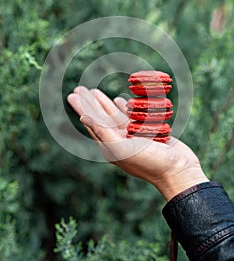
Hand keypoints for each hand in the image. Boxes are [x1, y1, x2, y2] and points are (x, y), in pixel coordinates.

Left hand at [67, 87, 208, 200]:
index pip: (92, 122)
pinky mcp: (146, 133)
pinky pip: (131, 117)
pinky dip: (124, 108)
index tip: (73, 94)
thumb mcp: (122, 148)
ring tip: (96, 91)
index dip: (82, 107)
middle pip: (100, 117)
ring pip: (114, 115)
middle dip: (90, 102)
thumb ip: (102, 132)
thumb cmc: (150, 163)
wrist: (179, 171)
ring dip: (105, 103)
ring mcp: (132, 137)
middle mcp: (118, 141)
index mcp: (110, 147)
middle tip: (80, 89)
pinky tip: (120, 100)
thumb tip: (83, 117)